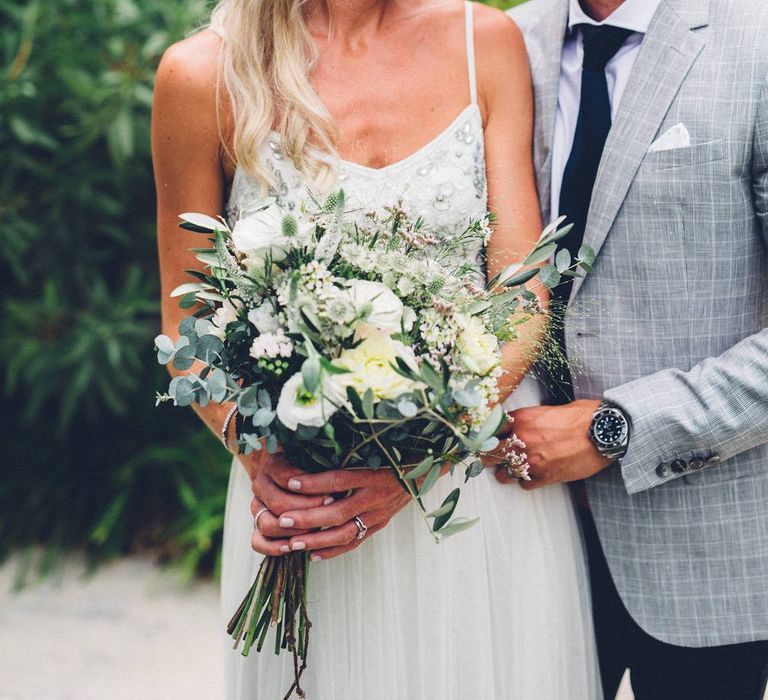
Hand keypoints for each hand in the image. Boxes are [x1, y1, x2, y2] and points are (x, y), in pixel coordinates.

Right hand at [248, 450, 332, 556]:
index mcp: (272, 464)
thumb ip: (322, 466)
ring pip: (267, 524)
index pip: (288, 479)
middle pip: (279, 503)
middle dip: (307, 512)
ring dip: (293, 531)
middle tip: (328, 516)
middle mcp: (260, 485)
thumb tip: (343, 483)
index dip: (312, 488)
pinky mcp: (257, 526)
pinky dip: (273, 548)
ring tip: (316, 531)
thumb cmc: (309, 466)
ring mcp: (256, 507)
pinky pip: (258, 542)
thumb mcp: (315, 459)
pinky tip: (291, 548)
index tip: (333, 494)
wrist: (289, 475)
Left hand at [249, 451, 410, 559]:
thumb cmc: (391, 456)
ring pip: (345, 533)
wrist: (421, 471)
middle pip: (338, 512)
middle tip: (283, 520)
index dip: (314, 482)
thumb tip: (311, 450)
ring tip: (292, 543)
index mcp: (372, 474)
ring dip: (317, 540)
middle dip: (308, 518)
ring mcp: (378, 515)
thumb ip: (346, 454)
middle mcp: (375, 497)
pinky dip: (333, 551)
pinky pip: (354, 542)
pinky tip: (313, 555)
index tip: (290, 482)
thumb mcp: (372, 450)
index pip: (339, 480)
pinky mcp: (379, 525)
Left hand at [491, 400, 612, 489]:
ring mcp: (533, 460)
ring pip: (505, 474)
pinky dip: (527, 482)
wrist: (603, 432)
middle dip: (489, 457)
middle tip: (490, 459)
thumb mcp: (549, 409)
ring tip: (509, 472)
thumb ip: (530, 418)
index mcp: (521, 419)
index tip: (486, 440)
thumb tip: (520, 423)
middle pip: (490, 453)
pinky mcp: (546, 476)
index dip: (487, 436)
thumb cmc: (582, 416)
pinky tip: (532, 477)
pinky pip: (525, 484)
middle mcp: (522, 440)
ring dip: (505, 473)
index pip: (490, 430)